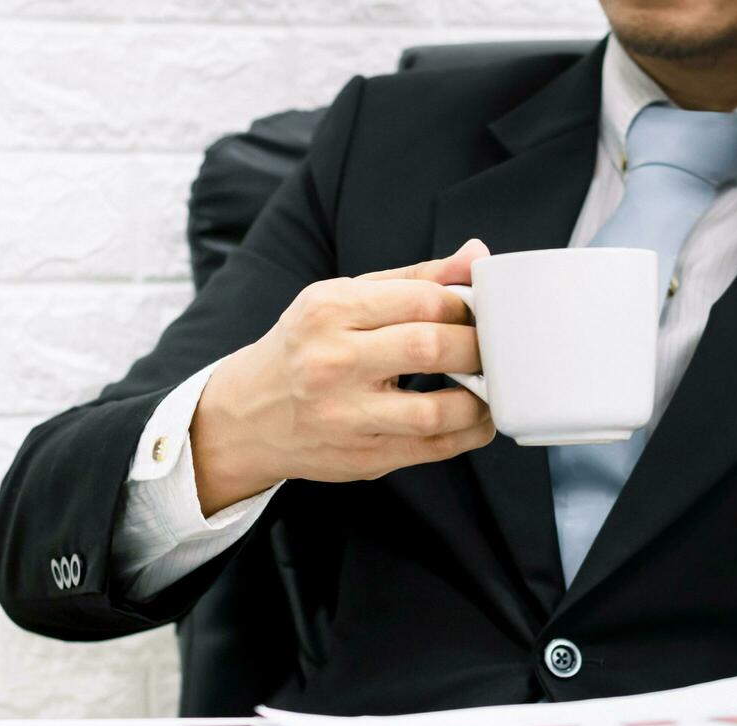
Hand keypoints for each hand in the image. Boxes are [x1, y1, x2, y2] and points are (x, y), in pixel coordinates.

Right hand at [189, 240, 495, 513]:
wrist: (247, 415)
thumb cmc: (305, 349)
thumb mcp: (343, 299)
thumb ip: (413, 279)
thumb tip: (476, 256)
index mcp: (328, 310)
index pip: (421, 299)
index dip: (464, 306)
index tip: (475, 313)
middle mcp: (332, 362)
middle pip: (431, 348)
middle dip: (477, 347)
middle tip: (489, 348)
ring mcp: (346, 416)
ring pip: (437, 410)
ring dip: (480, 398)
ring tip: (487, 385)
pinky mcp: (362, 458)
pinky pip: (434, 449)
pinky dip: (469, 433)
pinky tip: (476, 417)